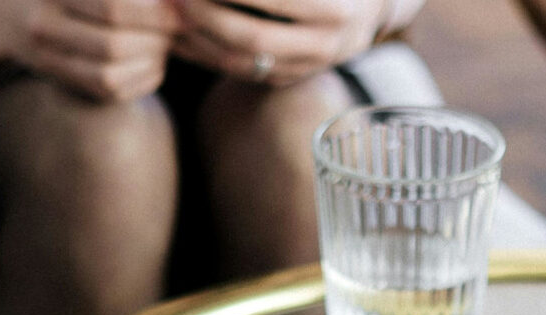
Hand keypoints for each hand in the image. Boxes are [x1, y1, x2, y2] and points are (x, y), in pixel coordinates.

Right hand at [0, 0, 176, 100]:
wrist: (14, 11)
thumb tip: (174, 3)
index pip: (112, 7)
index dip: (152, 13)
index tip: (175, 10)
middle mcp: (44, 25)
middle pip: (114, 45)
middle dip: (154, 40)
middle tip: (173, 30)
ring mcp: (49, 59)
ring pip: (111, 76)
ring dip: (150, 64)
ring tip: (164, 45)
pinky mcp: (65, 82)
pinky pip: (111, 93)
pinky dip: (143, 81)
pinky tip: (154, 64)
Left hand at [171, 0, 384, 85]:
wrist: (370, 5)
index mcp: (333, 8)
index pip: (271, 0)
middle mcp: (327, 43)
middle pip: (254, 38)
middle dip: (207, 16)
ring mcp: (312, 66)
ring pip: (247, 64)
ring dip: (203, 40)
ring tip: (174, 14)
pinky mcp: (295, 76)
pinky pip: (247, 74)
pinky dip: (211, 56)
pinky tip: (186, 35)